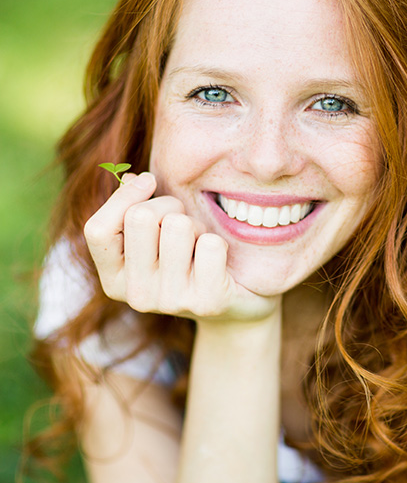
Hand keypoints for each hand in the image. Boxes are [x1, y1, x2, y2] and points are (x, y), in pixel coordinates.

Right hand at [84, 172, 279, 320]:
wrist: (233, 304)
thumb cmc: (188, 258)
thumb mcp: (155, 236)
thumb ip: (135, 208)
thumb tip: (132, 179)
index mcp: (114, 278)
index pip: (97, 230)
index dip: (124, 196)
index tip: (149, 181)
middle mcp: (137, 295)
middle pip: (141, 217)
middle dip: (169, 206)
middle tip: (184, 225)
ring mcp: (171, 302)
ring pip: (178, 226)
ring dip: (196, 226)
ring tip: (201, 245)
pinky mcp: (206, 302)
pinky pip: (210, 244)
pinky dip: (219, 242)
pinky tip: (218, 261)